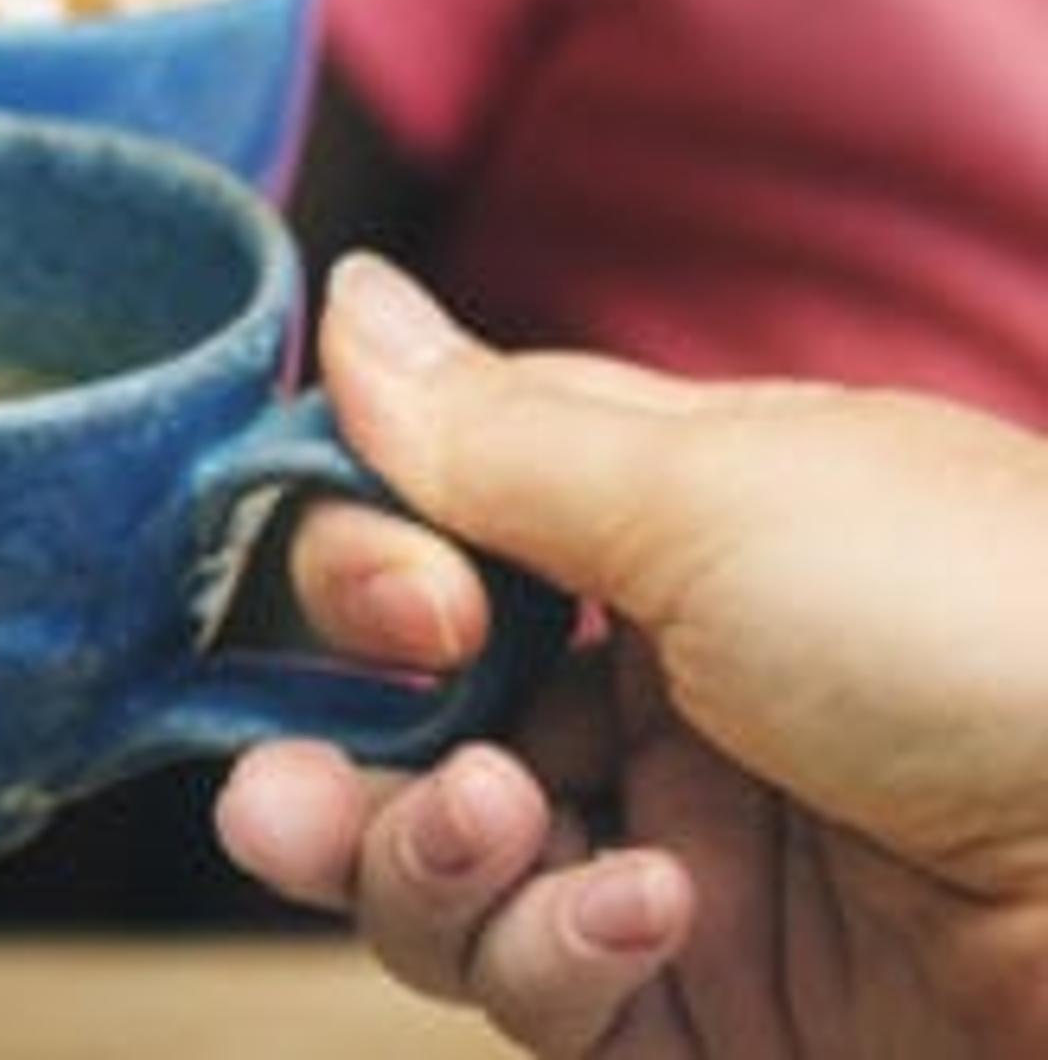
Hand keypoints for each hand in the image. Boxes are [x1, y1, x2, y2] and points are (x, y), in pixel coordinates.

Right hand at [215, 254, 1047, 1056]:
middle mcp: (653, 691)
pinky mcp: (701, 1013)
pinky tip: (639, 910)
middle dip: (318, 745)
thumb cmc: (993, 629)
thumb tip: (340, 300)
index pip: (422, 532)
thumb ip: (491, 430)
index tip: (392, 590)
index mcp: (668, 532)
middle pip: (386, 719)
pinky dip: (546, 951)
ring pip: (425, 869)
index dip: (353, 562)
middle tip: (310, 765)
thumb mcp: (717, 492)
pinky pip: (534, 992)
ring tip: (486, 830)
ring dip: (409, 856)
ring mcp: (673, 856)